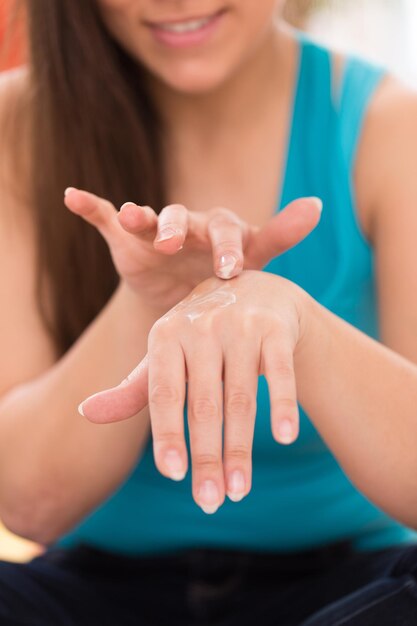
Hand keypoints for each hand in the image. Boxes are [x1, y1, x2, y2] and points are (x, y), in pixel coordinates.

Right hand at [65, 188, 320, 308]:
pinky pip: (106, 216)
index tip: (228, 268)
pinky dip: (90, 206)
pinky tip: (73, 197)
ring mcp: (155, 230)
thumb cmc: (224, 282)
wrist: (186, 300)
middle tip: (174, 246)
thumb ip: (280, 234)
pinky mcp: (126, 237)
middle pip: (185, 218)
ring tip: (131, 218)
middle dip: (179, 229)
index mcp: (221, 233)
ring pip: (149, 216)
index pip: (227, 231)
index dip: (226, 246)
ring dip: (140, 216)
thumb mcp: (253, 265)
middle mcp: (190, 225)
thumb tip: (318, 202)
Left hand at [80, 271, 306, 513]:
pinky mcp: (275, 328)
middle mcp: (201, 327)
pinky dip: (283, 405)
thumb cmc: (202, 334)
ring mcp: (241, 325)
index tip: (174, 476)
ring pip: (240, 397)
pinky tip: (286, 437)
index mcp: (166, 334)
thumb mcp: (166, 353)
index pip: (163, 394)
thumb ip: (134, 387)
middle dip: (207, 458)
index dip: (169, 435)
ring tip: (239, 490)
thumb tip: (86, 412)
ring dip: (240, 448)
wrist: (255, 291)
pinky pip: (281, 373)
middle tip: (210, 501)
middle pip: (204, 404)